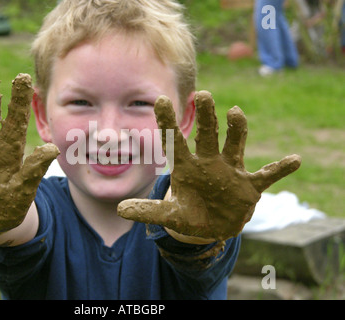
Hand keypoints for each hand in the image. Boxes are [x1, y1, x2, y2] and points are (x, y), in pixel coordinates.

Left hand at [117, 91, 300, 240]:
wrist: (214, 226)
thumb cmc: (190, 215)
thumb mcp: (170, 215)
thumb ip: (148, 211)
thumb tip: (121, 210)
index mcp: (187, 167)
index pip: (175, 140)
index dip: (168, 122)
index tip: (161, 99)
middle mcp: (209, 162)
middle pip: (208, 135)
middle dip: (207, 116)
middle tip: (203, 95)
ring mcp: (231, 172)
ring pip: (235, 144)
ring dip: (237, 129)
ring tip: (235, 112)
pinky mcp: (249, 186)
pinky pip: (267, 175)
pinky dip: (280, 169)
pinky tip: (294, 160)